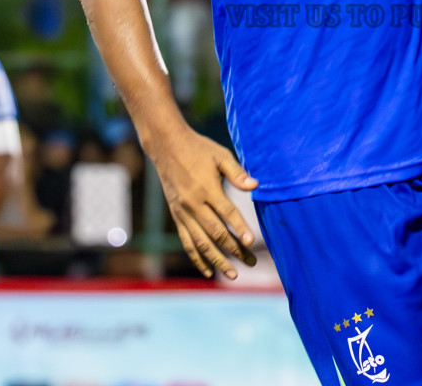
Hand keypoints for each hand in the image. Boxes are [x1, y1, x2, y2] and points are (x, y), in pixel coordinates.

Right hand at [148, 125, 258, 278]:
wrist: (167, 146)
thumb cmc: (199, 149)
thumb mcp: (220, 155)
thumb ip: (237, 173)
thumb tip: (255, 185)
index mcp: (206, 188)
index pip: (226, 213)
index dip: (239, 228)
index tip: (251, 243)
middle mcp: (193, 204)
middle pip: (216, 233)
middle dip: (234, 250)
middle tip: (252, 262)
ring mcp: (183, 212)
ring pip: (201, 243)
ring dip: (217, 260)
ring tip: (233, 273)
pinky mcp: (176, 216)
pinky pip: (187, 242)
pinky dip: (197, 258)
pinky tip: (207, 271)